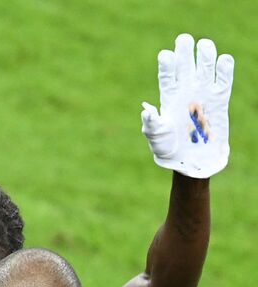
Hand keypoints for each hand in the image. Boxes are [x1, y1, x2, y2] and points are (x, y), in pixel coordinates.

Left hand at [141, 33, 233, 177]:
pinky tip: (222, 61)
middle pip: (185, 63)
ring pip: (205, 65)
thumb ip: (151, 123)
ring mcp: (202, 93)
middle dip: (185, 49)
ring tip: (204, 47)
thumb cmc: (169, 150)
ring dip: (205, 53)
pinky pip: (223, 80)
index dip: (167, 63)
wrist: (190, 162)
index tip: (166, 56)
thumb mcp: (156, 137)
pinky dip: (224, 68)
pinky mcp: (219, 100)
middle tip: (185, 40)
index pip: (167, 74)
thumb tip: (145, 109)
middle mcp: (185, 91)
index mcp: (168, 96)